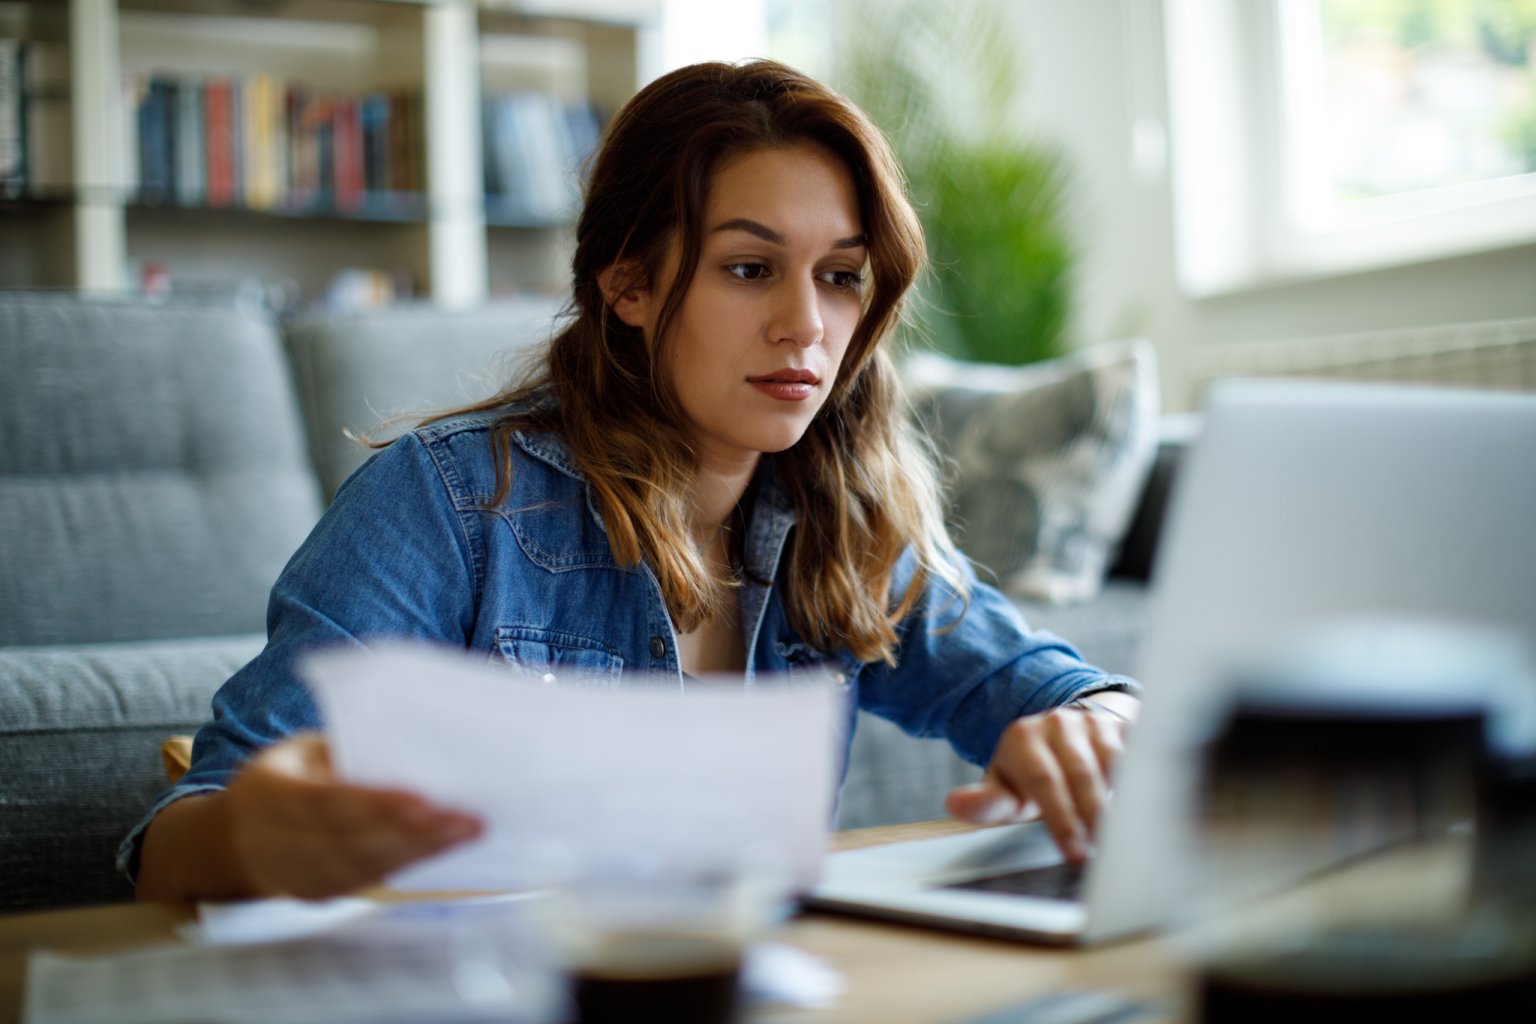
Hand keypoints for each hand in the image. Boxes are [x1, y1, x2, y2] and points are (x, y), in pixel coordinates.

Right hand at [224, 732, 482, 898]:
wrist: (233, 837)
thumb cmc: (283, 777)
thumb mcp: (299, 751)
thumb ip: (341, 749)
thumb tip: (409, 740)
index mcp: (269, 794)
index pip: (328, 802)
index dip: (375, 805)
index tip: (423, 802)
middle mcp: (276, 841)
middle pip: (353, 842)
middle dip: (414, 833)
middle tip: (466, 820)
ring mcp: (294, 875)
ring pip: (364, 868)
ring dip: (419, 851)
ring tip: (465, 832)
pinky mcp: (316, 894)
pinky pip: (365, 882)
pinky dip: (406, 865)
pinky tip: (441, 849)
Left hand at [945, 696, 1135, 862]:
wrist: (1062, 733)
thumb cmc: (1030, 774)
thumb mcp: (1004, 787)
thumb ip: (986, 802)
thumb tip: (956, 804)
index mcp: (1023, 737)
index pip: (1043, 781)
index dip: (1062, 820)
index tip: (1075, 854)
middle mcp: (1058, 724)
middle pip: (1081, 774)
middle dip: (1093, 817)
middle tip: (1104, 855)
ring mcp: (1093, 721)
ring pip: (1114, 763)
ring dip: (1122, 801)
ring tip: (1128, 840)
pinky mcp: (1123, 724)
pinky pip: (1139, 752)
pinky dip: (1145, 781)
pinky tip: (1149, 810)